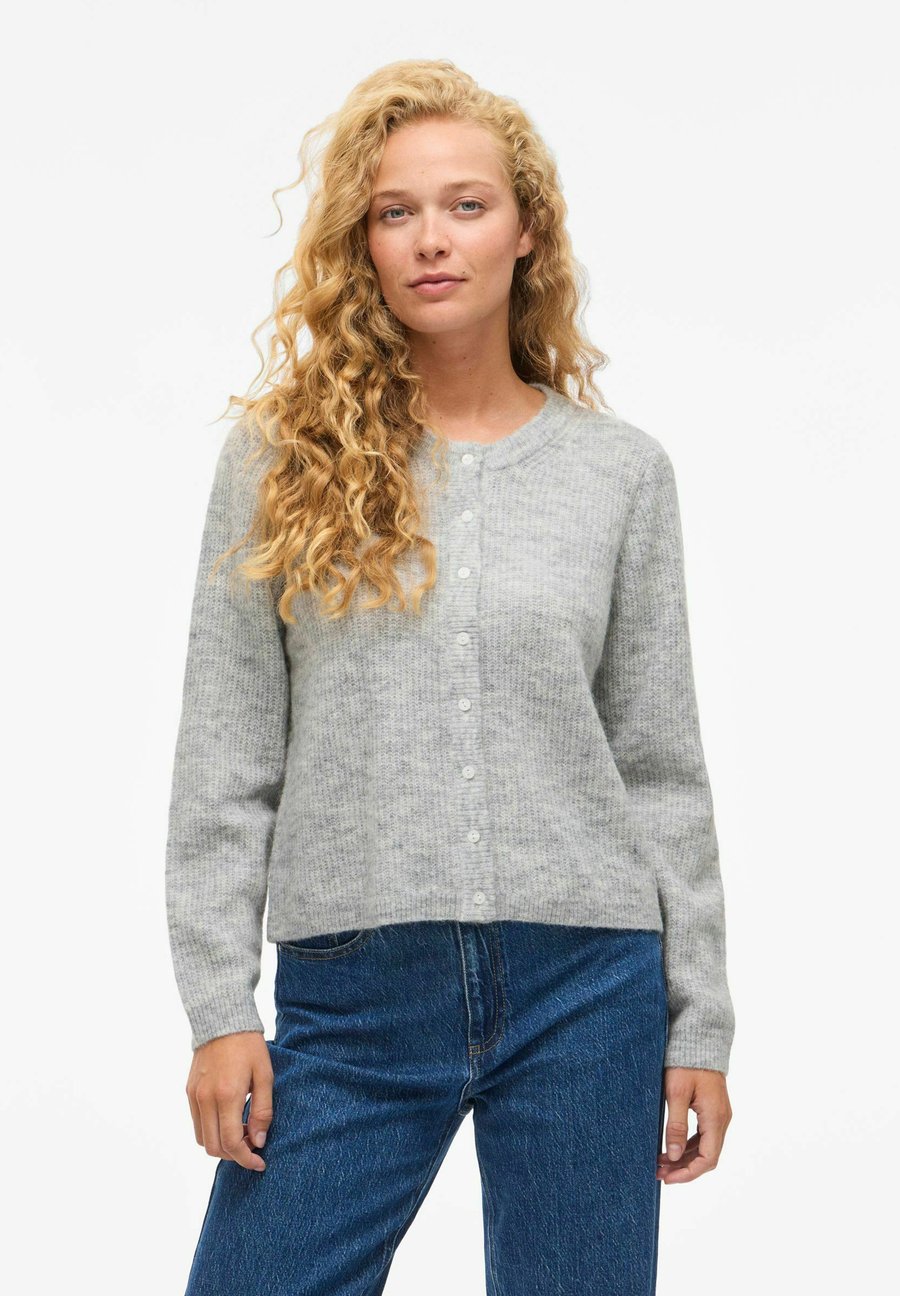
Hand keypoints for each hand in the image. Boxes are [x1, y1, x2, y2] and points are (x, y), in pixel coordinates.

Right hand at [186, 1030, 273, 1172]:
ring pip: (202, 1139)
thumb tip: (259, 1141)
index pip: (232, 1143)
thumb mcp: (264, 1076)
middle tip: (253, 1145)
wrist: (223, 1020)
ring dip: (221, 1145)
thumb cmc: (248, 1046)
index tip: (260, 1162)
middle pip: (214, 1147)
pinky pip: (197, 1123)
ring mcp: (194, 1096)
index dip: (246, 1159)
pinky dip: (211, 1131)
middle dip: (235, 1155)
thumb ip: (262, 1111)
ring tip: (242, 1132)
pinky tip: (228, 1120)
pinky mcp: (189, 1091)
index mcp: (227, 1095)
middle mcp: (205, 1099)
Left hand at [657, 1067, 731, 1183]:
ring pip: (704, 1147)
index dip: (688, 1173)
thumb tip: (673, 1155)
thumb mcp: (676, 1094)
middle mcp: (721, 1119)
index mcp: (715, 1118)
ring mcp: (719, 1115)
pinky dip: (688, 1145)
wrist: (699, 1040)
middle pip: (706, 1156)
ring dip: (684, 1157)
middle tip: (659, 1171)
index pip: (707, 1159)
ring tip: (661, 1162)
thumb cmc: (687, 1063)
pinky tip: (671, 1147)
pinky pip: (703, 1135)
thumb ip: (676, 1125)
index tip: (668, 1178)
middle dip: (683, 1168)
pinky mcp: (712, 1109)